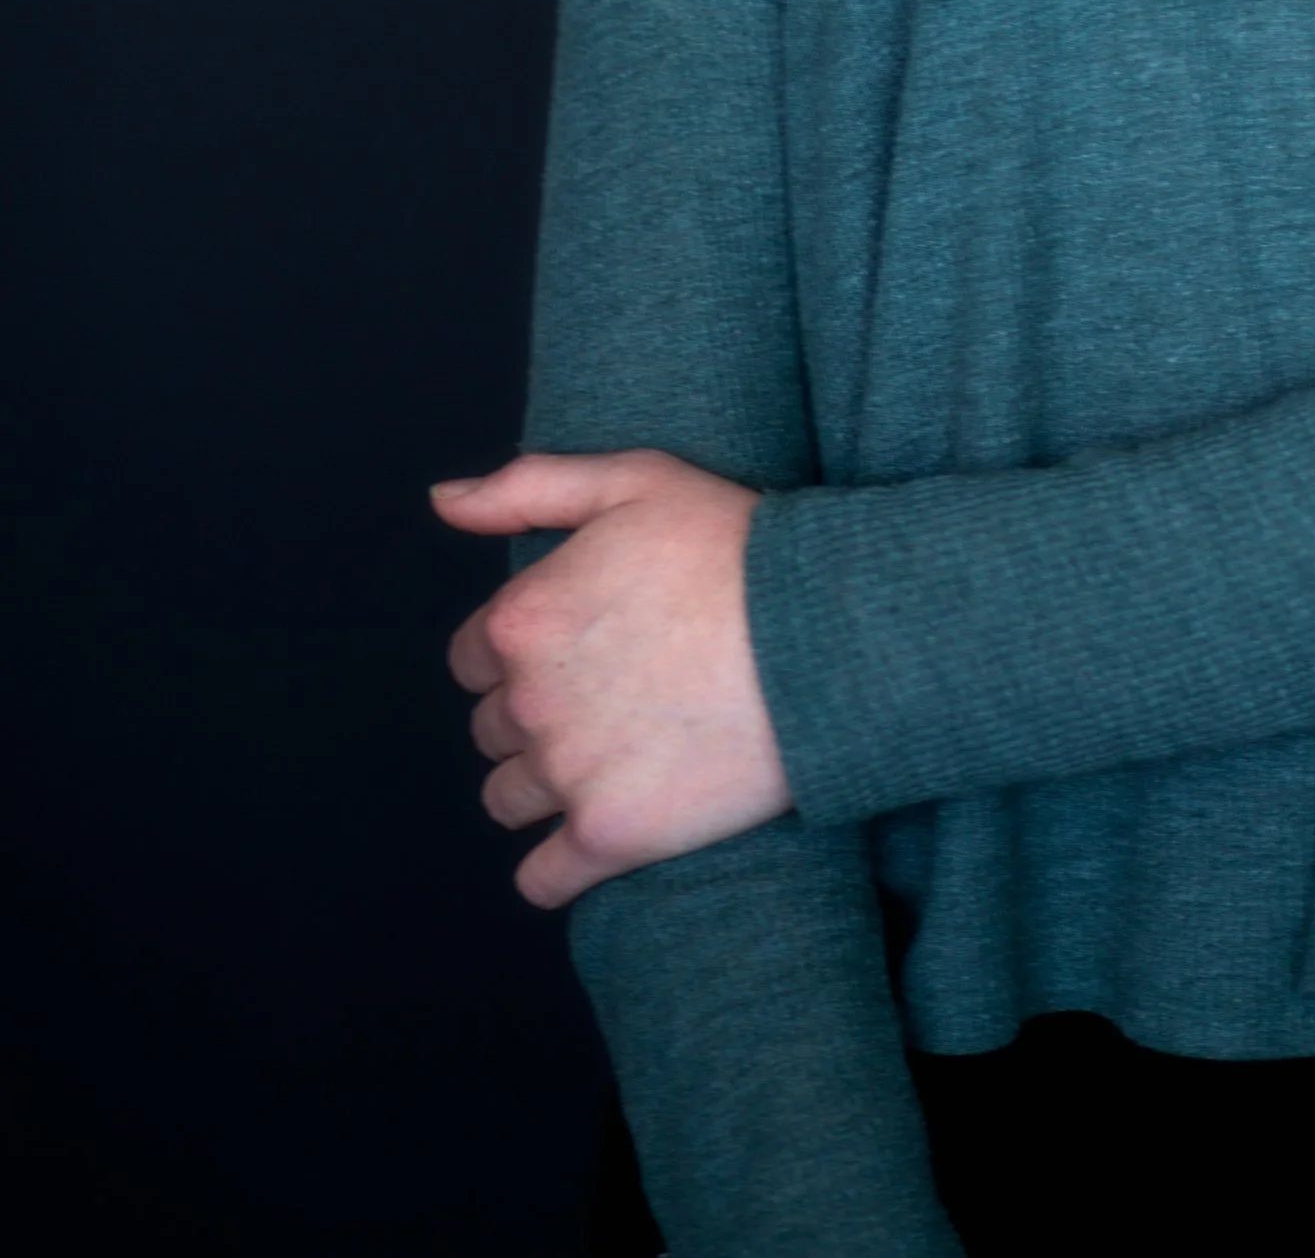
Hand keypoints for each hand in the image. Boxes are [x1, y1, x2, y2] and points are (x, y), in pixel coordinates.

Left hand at [432, 449, 793, 908]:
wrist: (825, 634)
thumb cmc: (735, 547)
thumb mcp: (636, 480)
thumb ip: (528, 487)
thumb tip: (444, 500)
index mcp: (524, 618)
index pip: (473, 659)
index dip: (520, 655)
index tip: (577, 651)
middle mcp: (530, 700)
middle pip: (491, 732)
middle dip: (533, 720)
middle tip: (608, 702)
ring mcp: (567, 774)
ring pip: (508, 802)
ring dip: (543, 790)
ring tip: (612, 763)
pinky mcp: (610, 836)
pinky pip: (541, 879)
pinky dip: (557, 869)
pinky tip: (596, 839)